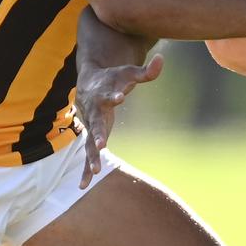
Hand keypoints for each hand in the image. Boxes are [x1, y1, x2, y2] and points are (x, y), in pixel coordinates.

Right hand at [76, 54, 163, 188]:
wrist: (88, 83)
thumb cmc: (112, 78)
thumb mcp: (128, 73)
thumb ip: (146, 71)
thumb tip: (162, 59)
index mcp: (103, 96)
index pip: (108, 96)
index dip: (113, 96)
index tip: (119, 97)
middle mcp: (94, 112)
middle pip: (95, 124)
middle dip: (98, 134)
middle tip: (101, 145)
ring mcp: (90, 126)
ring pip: (89, 144)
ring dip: (91, 157)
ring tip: (95, 172)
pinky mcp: (90, 136)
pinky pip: (87, 154)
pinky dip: (85, 169)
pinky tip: (83, 186)